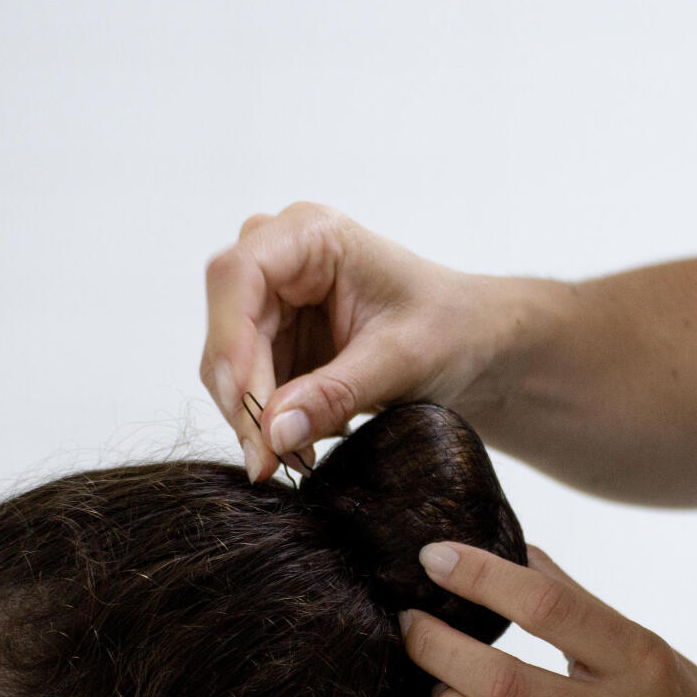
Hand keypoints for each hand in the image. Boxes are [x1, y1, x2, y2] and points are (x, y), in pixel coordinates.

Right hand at [202, 203, 497, 479]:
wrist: (469, 342)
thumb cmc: (448, 329)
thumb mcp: (400, 362)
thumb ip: (334, 394)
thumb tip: (273, 433)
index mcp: (311, 235)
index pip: (239, 276)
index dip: (231, 343)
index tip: (251, 408)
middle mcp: (279, 258)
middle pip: (227, 326)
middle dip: (242, 397)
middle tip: (265, 460)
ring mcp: (271, 299)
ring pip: (228, 363)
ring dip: (252, 419)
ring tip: (293, 461)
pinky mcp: (273, 339)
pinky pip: (246, 385)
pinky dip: (266, 423)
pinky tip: (299, 449)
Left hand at [401, 541, 696, 696]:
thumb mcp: (643, 645)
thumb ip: (575, 601)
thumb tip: (516, 547)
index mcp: (636, 658)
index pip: (546, 606)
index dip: (480, 577)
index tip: (431, 558)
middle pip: (505, 681)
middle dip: (439, 650)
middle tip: (410, 629)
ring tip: (439, 695)